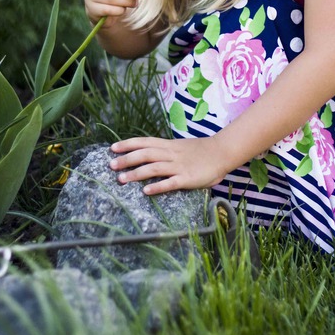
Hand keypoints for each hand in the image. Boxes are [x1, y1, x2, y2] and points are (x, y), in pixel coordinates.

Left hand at [109, 136, 227, 194]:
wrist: (222, 152)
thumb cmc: (202, 151)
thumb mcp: (181, 147)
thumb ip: (167, 151)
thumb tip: (150, 157)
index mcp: (169, 145)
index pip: (145, 142)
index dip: (128, 144)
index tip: (113, 147)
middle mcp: (172, 154)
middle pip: (145, 154)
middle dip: (127, 159)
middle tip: (111, 165)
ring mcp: (179, 166)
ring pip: (154, 168)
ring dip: (136, 173)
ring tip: (121, 179)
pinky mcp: (187, 178)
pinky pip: (170, 183)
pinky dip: (157, 187)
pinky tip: (146, 192)